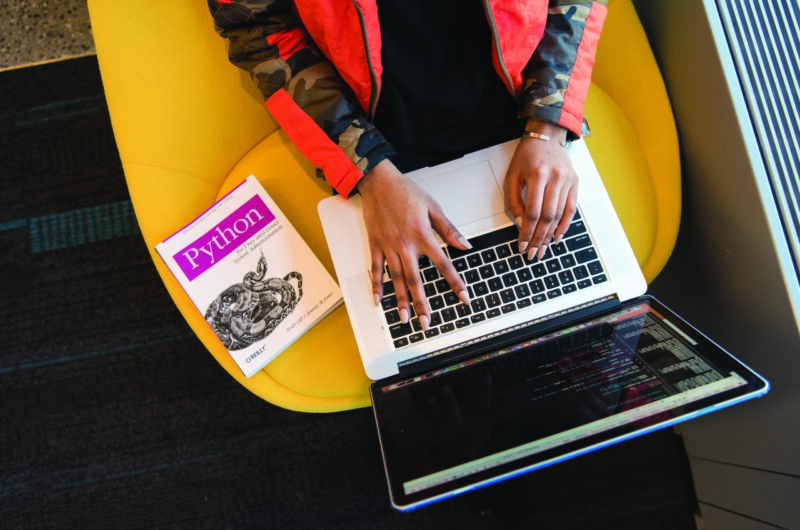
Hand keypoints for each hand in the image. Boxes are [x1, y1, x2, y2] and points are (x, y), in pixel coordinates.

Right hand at [358, 160, 470, 329]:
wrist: (378, 181)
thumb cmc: (405, 191)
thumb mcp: (433, 206)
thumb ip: (449, 229)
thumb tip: (465, 245)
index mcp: (422, 235)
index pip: (443, 264)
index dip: (455, 282)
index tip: (463, 297)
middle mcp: (405, 244)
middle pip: (416, 280)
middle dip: (422, 303)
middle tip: (427, 322)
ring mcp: (388, 246)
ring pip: (397, 279)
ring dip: (401, 300)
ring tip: (405, 318)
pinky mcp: (375, 245)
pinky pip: (376, 269)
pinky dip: (377, 286)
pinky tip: (379, 302)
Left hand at [504, 121, 577, 259]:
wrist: (546, 137)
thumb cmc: (526, 157)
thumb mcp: (512, 176)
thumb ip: (513, 201)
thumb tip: (520, 224)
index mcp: (537, 174)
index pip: (532, 212)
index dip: (527, 231)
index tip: (523, 244)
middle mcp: (555, 177)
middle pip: (548, 216)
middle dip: (539, 238)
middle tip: (533, 253)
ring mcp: (568, 180)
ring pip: (559, 215)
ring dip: (550, 235)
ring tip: (543, 248)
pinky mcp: (575, 183)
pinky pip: (571, 209)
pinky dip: (564, 225)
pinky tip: (557, 236)